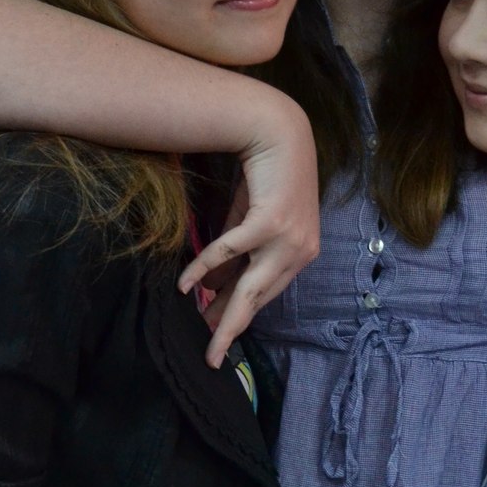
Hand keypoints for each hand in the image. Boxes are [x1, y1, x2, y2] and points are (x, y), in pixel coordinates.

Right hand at [180, 95, 319, 366]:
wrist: (279, 131)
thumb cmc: (267, 173)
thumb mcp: (252, 218)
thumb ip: (239, 252)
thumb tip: (212, 285)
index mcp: (300, 253)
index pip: (267, 294)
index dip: (241, 317)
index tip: (219, 338)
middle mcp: (299, 252)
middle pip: (260, 301)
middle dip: (233, 329)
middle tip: (212, 356)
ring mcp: (288, 239)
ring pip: (250, 289)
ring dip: (224, 317)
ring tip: (204, 337)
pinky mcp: (271, 222)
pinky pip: (231, 253)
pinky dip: (205, 269)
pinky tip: (187, 286)